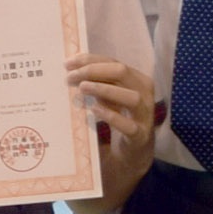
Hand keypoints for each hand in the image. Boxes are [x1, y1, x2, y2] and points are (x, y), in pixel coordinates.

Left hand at [69, 58, 157, 202]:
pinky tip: (95, 110)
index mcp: (137, 80)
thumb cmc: (118, 119)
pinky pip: (129, 126)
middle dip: (94, 71)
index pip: (113, 62)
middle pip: (122, 72)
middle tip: (70, 77)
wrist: (132, 153)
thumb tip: (71, 70)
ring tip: (82, 88)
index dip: (90, 60)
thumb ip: (97, 84)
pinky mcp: (141, 136)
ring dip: (105, 89)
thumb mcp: (108, 98)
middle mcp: (144, 94)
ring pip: (131, 97)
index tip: (67, 63)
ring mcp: (145, 115)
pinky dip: (112, 116)